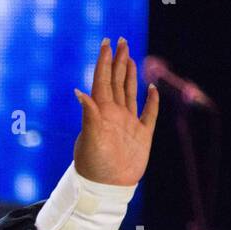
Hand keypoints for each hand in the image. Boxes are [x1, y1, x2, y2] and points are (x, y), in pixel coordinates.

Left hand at [72, 37, 158, 185]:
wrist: (107, 189)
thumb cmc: (94, 166)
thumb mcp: (89, 139)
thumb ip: (89, 115)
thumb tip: (79, 92)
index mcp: (101, 112)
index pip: (102, 80)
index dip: (104, 61)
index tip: (106, 42)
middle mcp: (114, 115)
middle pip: (117, 81)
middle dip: (118, 61)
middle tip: (120, 40)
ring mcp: (128, 124)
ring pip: (129, 93)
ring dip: (130, 75)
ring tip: (129, 58)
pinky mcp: (141, 136)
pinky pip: (148, 114)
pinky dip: (151, 101)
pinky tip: (151, 89)